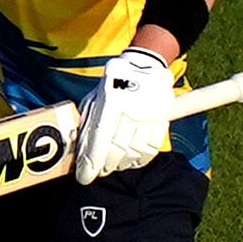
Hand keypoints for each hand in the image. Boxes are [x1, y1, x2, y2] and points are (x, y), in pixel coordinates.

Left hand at [71, 46, 176, 182]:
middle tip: (99, 171)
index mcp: (111, 99)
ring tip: (113, 165)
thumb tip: (78, 152)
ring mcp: (151, 112)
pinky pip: (152, 148)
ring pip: (135, 151)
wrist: (144, 65)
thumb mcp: (95, 97)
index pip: (100, 139)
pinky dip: (140, 160)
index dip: (91, 163)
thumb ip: (87, 123)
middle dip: (105, 166)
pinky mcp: (164, 118)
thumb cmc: (113, 84)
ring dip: (121, 164)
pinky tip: (131, 161)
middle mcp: (132, 107)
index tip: (84, 177)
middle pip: (117, 149)